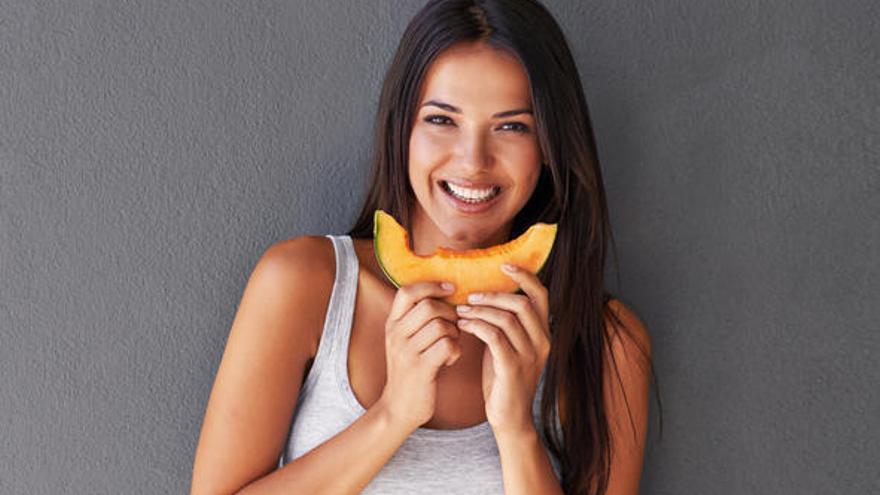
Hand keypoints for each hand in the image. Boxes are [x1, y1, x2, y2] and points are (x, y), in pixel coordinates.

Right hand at [376, 281, 462, 432]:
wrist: (399, 407)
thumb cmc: (410, 370)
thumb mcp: (405, 341)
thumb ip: (418, 319)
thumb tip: (446, 294)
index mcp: (392, 324)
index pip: (407, 292)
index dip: (431, 286)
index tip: (450, 289)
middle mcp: (396, 335)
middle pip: (429, 307)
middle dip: (450, 313)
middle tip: (455, 326)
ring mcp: (406, 352)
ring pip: (441, 326)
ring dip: (454, 334)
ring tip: (452, 345)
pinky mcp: (420, 368)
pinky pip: (447, 346)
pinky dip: (456, 350)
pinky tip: (450, 360)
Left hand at [454, 263, 551, 435]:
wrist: (509, 418)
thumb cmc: (502, 379)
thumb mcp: (506, 346)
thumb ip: (504, 323)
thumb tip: (484, 295)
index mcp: (543, 334)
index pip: (541, 295)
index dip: (525, 276)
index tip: (504, 264)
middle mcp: (542, 342)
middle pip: (522, 304)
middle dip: (494, 295)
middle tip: (470, 296)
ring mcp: (530, 356)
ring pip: (507, 319)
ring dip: (481, 311)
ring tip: (461, 311)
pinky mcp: (513, 368)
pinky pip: (495, 337)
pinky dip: (477, 326)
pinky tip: (463, 326)